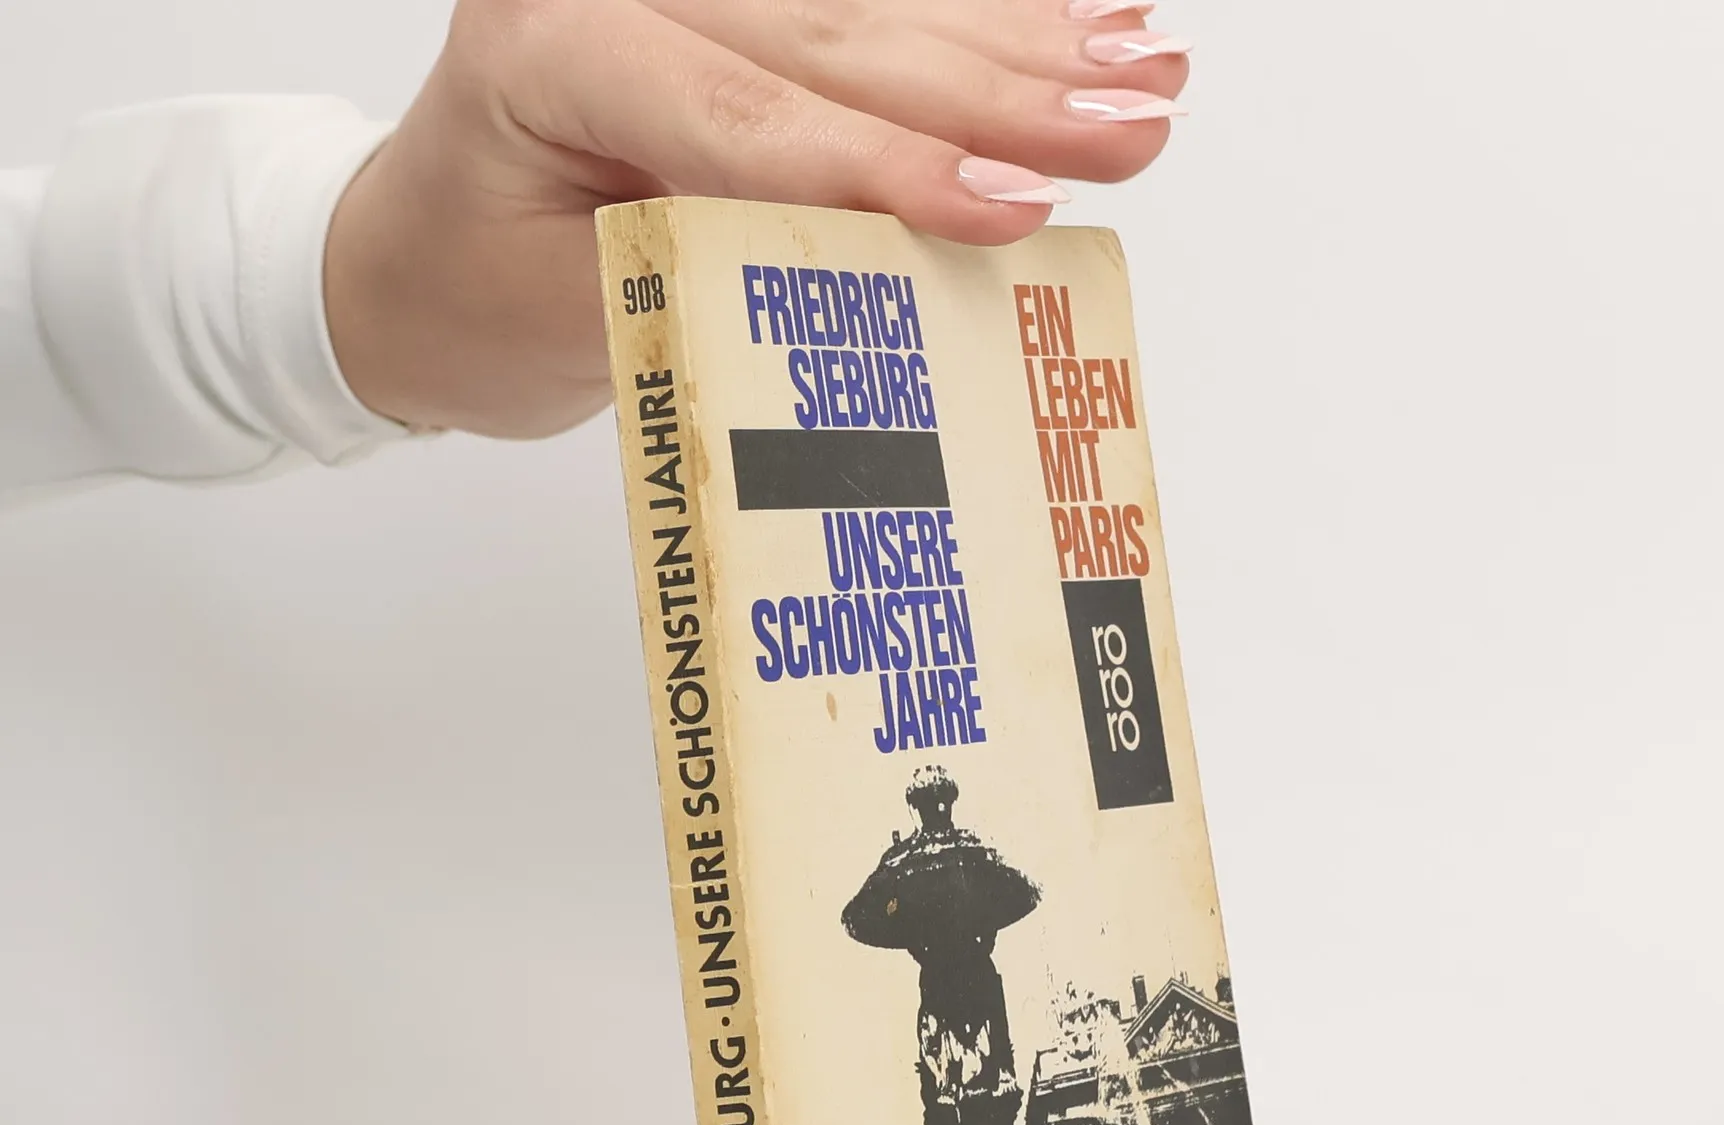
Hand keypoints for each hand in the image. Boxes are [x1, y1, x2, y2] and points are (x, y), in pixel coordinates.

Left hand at [323, 0, 1189, 438]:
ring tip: (1143, 71)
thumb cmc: (474, 303)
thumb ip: (724, 279)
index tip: (1015, 210)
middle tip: (1132, 125)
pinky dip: (973, 18)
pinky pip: (862, 7)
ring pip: (872, 10)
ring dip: (1020, 43)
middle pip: (837, 38)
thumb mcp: (583, 323)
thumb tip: (898, 275)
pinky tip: (1075, 11)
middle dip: (1002, 91)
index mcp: (550, 45)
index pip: (748, 114)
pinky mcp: (720, 5)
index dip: (894, 166)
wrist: (409, 268)